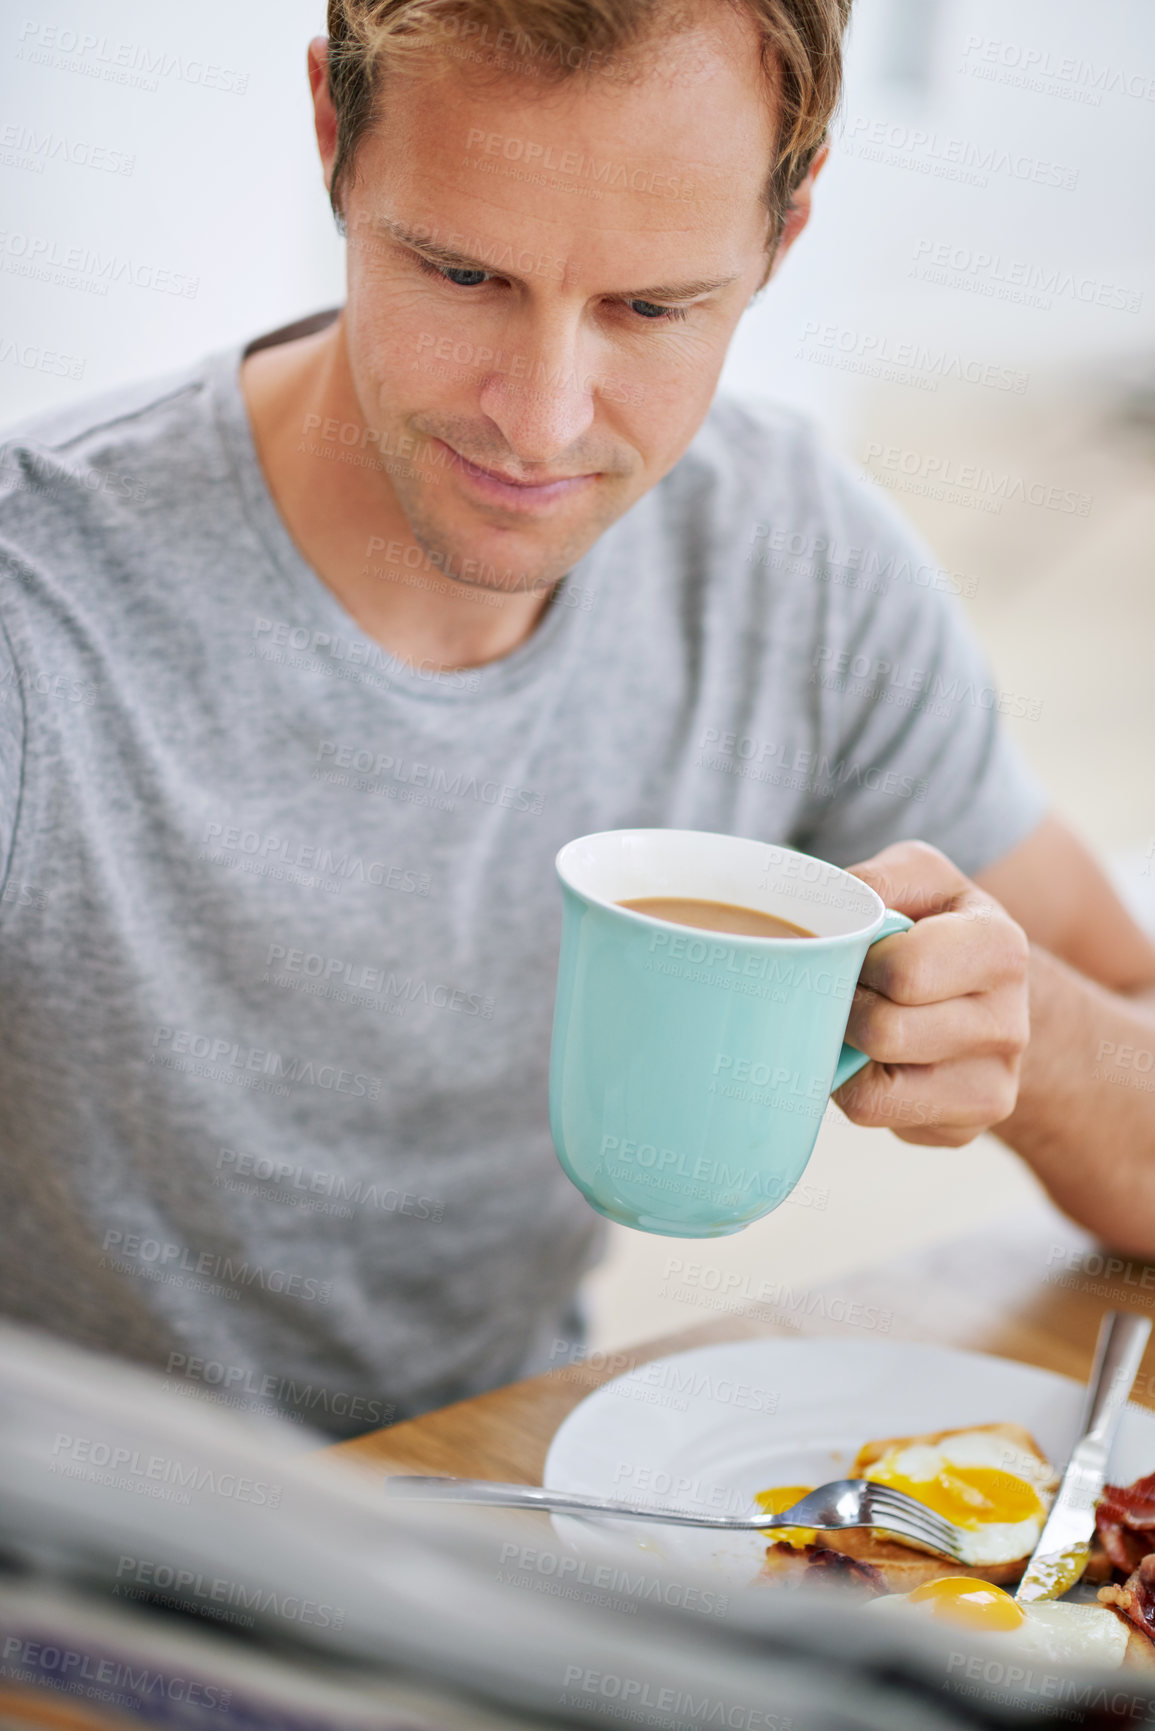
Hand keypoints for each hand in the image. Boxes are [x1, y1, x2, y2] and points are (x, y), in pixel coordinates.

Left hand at [833, 841, 1030, 1146]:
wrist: (988, 994)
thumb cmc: (935, 925)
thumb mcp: (919, 877)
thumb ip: (877, 879)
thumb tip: (825, 912)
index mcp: (1001, 949)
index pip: (904, 972)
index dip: (859, 961)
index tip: (859, 952)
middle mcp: (1009, 1025)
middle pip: (884, 1033)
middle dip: (845, 1008)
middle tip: (846, 989)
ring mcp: (993, 1088)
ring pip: (872, 1092)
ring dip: (844, 1052)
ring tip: (856, 1021)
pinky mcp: (963, 1130)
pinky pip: (875, 1116)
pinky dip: (854, 1087)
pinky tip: (871, 1057)